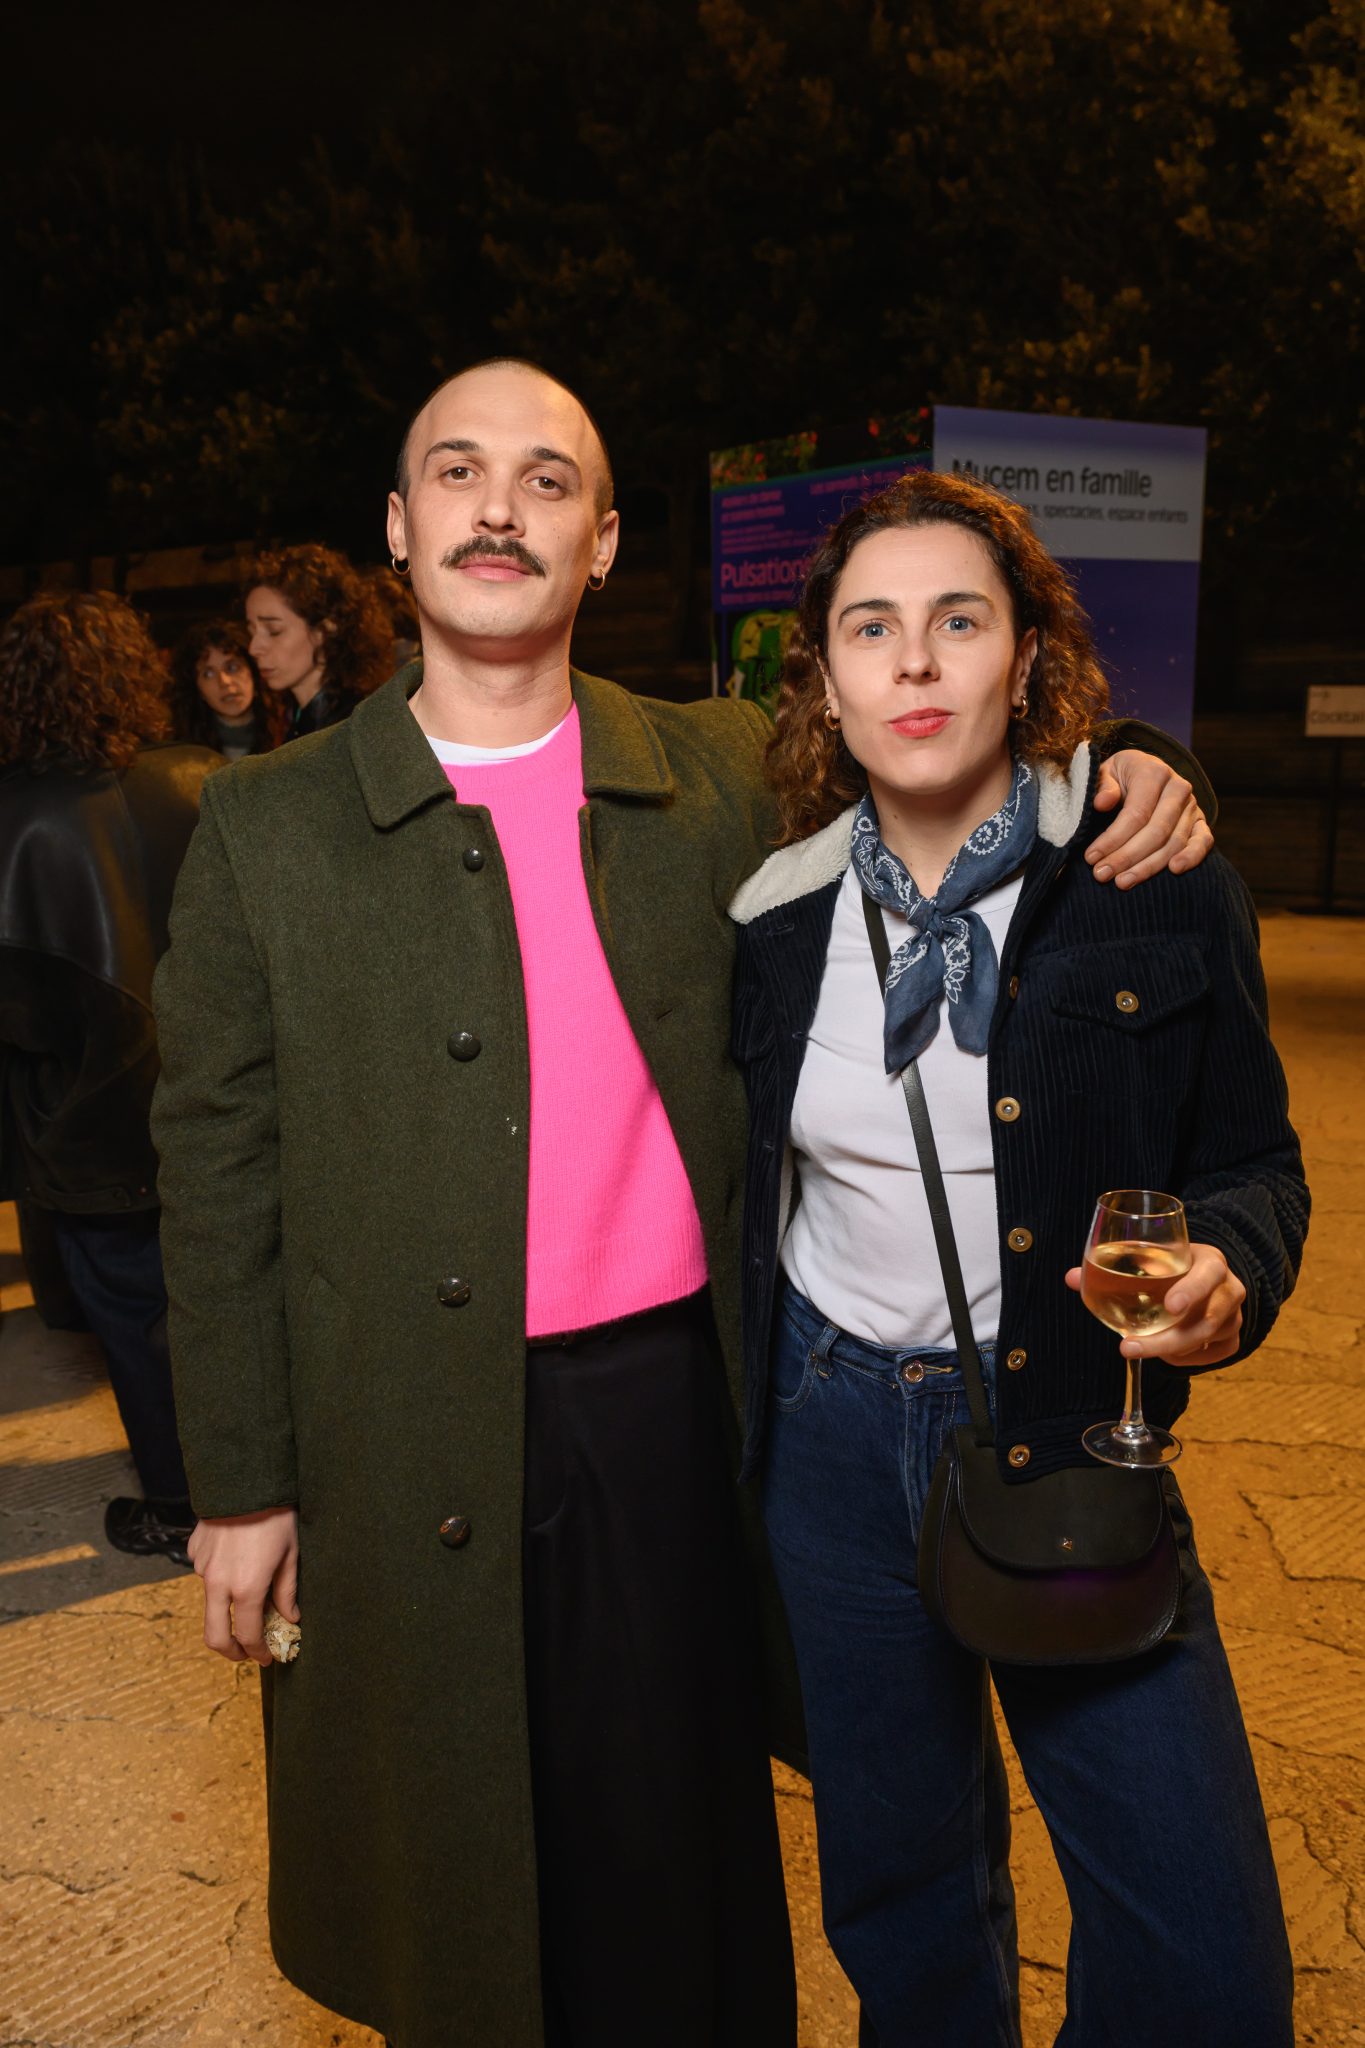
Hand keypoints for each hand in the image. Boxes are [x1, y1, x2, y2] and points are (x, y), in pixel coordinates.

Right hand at [188, 1505, 299, 1666]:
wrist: (246, 1478)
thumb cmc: (276, 1516)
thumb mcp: (290, 1554)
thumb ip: (286, 1592)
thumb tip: (290, 1618)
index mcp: (246, 1588)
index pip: (248, 1636)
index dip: (258, 1652)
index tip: (267, 1657)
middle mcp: (218, 1584)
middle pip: (214, 1636)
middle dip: (230, 1651)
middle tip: (246, 1652)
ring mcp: (202, 1567)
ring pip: (210, 1601)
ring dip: (227, 1607)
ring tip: (249, 1590)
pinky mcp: (194, 1551)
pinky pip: (206, 1573)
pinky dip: (220, 1577)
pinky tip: (237, 1559)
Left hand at [1065, 1241, 1244, 1367]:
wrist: (1207, 1278)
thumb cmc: (1172, 1267)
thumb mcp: (1150, 1258)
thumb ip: (1111, 1266)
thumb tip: (1072, 1278)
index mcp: (1210, 1262)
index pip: (1208, 1275)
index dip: (1192, 1290)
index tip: (1170, 1306)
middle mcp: (1230, 1289)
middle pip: (1207, 1320)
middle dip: (1167, 1339)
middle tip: (1129, 1347)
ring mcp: (1235, 1316)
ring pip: (1206, 1341)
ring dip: (1170, 1350)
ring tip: (1136, 1347)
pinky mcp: (1232, 1339)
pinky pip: (1212, 1356)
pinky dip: (1185, 1359)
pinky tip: (1165, 1354)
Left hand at [1088, 751, 1212, 886]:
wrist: (1145, 770)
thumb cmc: (1120, 776)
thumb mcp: (1106, 772)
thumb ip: (1103, 786)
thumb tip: (1102, 803)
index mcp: (1154, 773)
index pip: (1136, 813)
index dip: (1113, 838)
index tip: (1091, 858)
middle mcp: (1178, 788)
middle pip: (1155, 831)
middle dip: (1127, 857)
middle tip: (1102, 875)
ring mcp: (1192, 806)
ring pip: (1174, 842)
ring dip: (1149, 866)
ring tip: (1123, 882)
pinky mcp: (1200, 822)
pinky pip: (1203, 841)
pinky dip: (1192, 857)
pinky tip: (1174, 870)